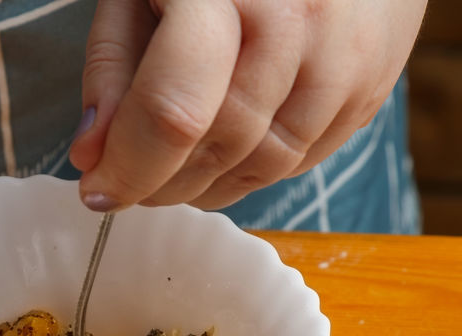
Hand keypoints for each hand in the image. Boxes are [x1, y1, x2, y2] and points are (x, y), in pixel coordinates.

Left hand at [69, 0, 426, 211]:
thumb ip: (111, 68)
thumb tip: (91, 155)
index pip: (173, 111)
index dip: (129, 167)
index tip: (98, 190)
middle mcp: (292, 19)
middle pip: (219, 145)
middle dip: (161, 182)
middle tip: (131, 182)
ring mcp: (342, 53)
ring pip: (263, 165)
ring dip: (206, 188)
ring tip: (174, 172)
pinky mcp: (370, 83)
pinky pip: (303, 159)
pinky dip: (252, 173)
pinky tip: (226, 152)